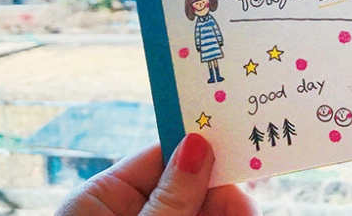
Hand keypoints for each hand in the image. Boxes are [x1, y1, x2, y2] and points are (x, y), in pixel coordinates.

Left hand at [55, 133, 259, 215]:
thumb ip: (170, 197)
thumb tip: (197, 143)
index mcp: (102, 197)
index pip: (162, 155)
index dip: (202, 151)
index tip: (240, 146)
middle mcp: (127, 210)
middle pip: (189, 185)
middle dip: (223, 193)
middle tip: (249, 209)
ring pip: (202, 208)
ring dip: (229, 210)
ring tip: (247, 214)